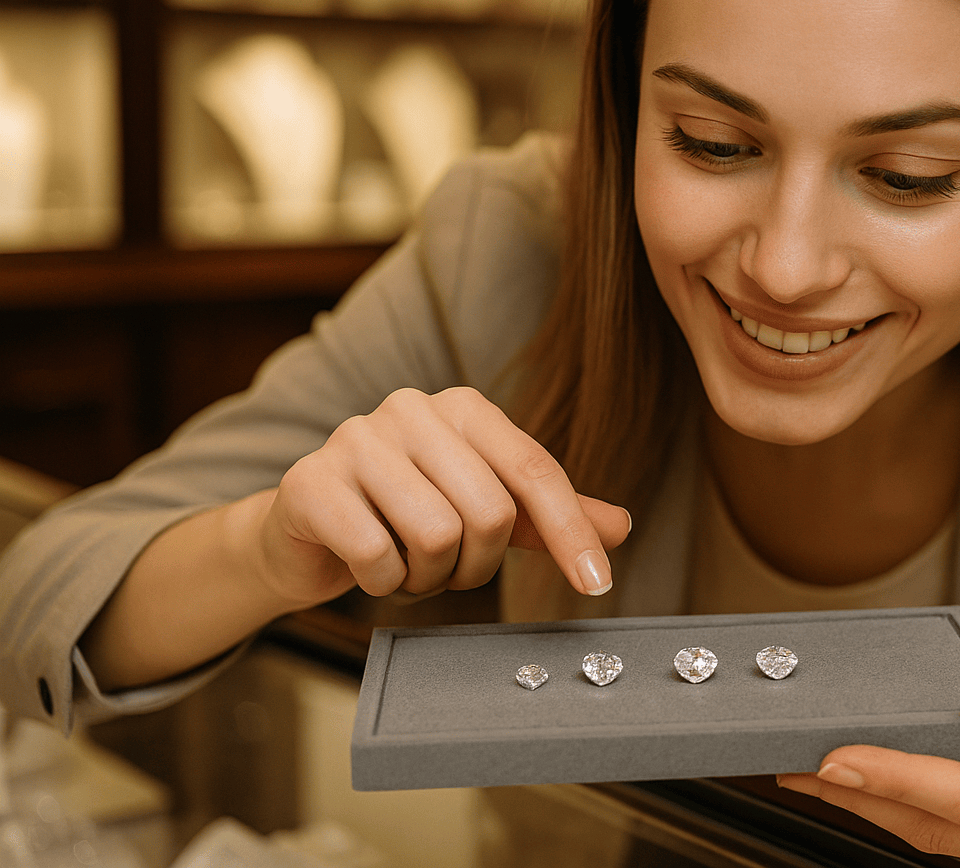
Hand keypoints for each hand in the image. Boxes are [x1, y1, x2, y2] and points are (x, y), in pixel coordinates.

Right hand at [254, 386, 630, 608]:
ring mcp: (356, 439)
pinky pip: (376, 557)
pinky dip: (383, 583)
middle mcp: (412, 409)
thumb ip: (548, 518)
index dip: (571, 532)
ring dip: (429, 577)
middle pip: (490, 512)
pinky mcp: (309, 482)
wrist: (305, 534)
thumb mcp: (484, 512)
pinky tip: (369, 568)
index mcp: (462, 408)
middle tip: (448, 571)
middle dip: (477, 565)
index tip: (597, 585)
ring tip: (407, 566)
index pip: (536, 471)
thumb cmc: (403, 517)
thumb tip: (620, 528)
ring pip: (436, 537)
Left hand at [777, 636, 959, 866]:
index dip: (903, 779)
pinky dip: (896, 811)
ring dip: (870, 809)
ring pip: (939, 841)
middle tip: (798, 765)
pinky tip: (857, 784)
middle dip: (865, 798)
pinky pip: (948, 837)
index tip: (841, 756)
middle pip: (945, 829)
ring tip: (807, 774)